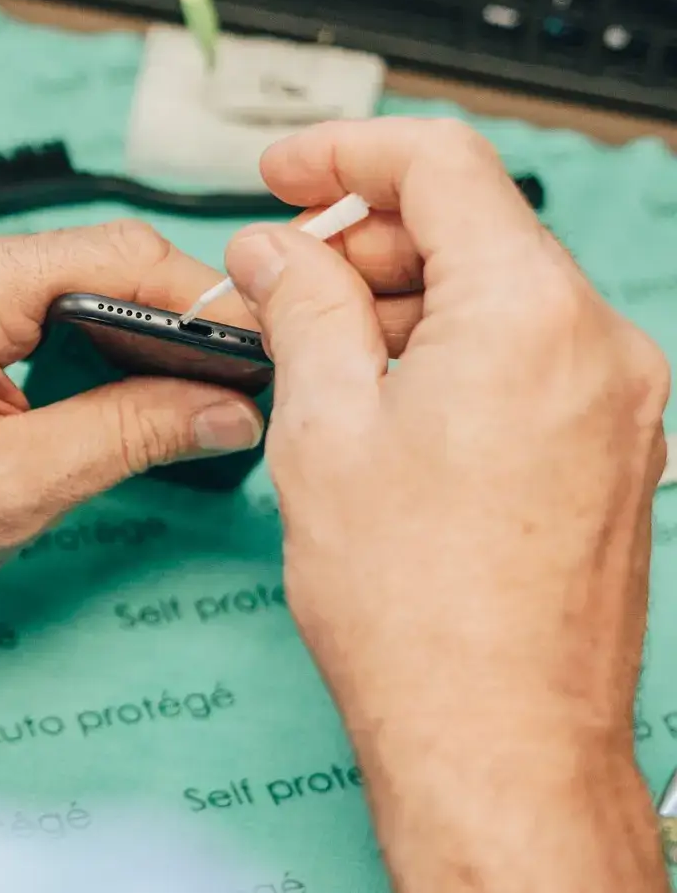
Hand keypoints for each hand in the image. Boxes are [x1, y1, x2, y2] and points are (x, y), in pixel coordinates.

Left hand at [0, 219, 266, 642]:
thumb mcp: (11, 493)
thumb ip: (131, 434)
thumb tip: (233, 407)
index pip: (111, 255)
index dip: (200, 298)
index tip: (263, 345)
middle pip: (85, 258)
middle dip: (162, 319)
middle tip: (231, 386)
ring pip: (53, 276)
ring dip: (114, 328)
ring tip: (176, 395)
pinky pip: (12, 294)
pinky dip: (63, 333)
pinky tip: (100, 384)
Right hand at [222, 118, 669, 890]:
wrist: (497, 740)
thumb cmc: (418, 612)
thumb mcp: (323, 427)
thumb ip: (302, 307)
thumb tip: (279, 249)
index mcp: (528, 316)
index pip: (442, 164)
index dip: (344, 152)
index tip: (282, 174)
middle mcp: (597, 346)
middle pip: (474, 226)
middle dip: (364, 237)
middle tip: (275, 277)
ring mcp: (618, 402)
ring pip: (499, 293)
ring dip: (401, 298)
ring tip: (311, 350)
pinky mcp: (612, 451)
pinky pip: (526, 355)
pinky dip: (447, 349)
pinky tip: (374, 397)